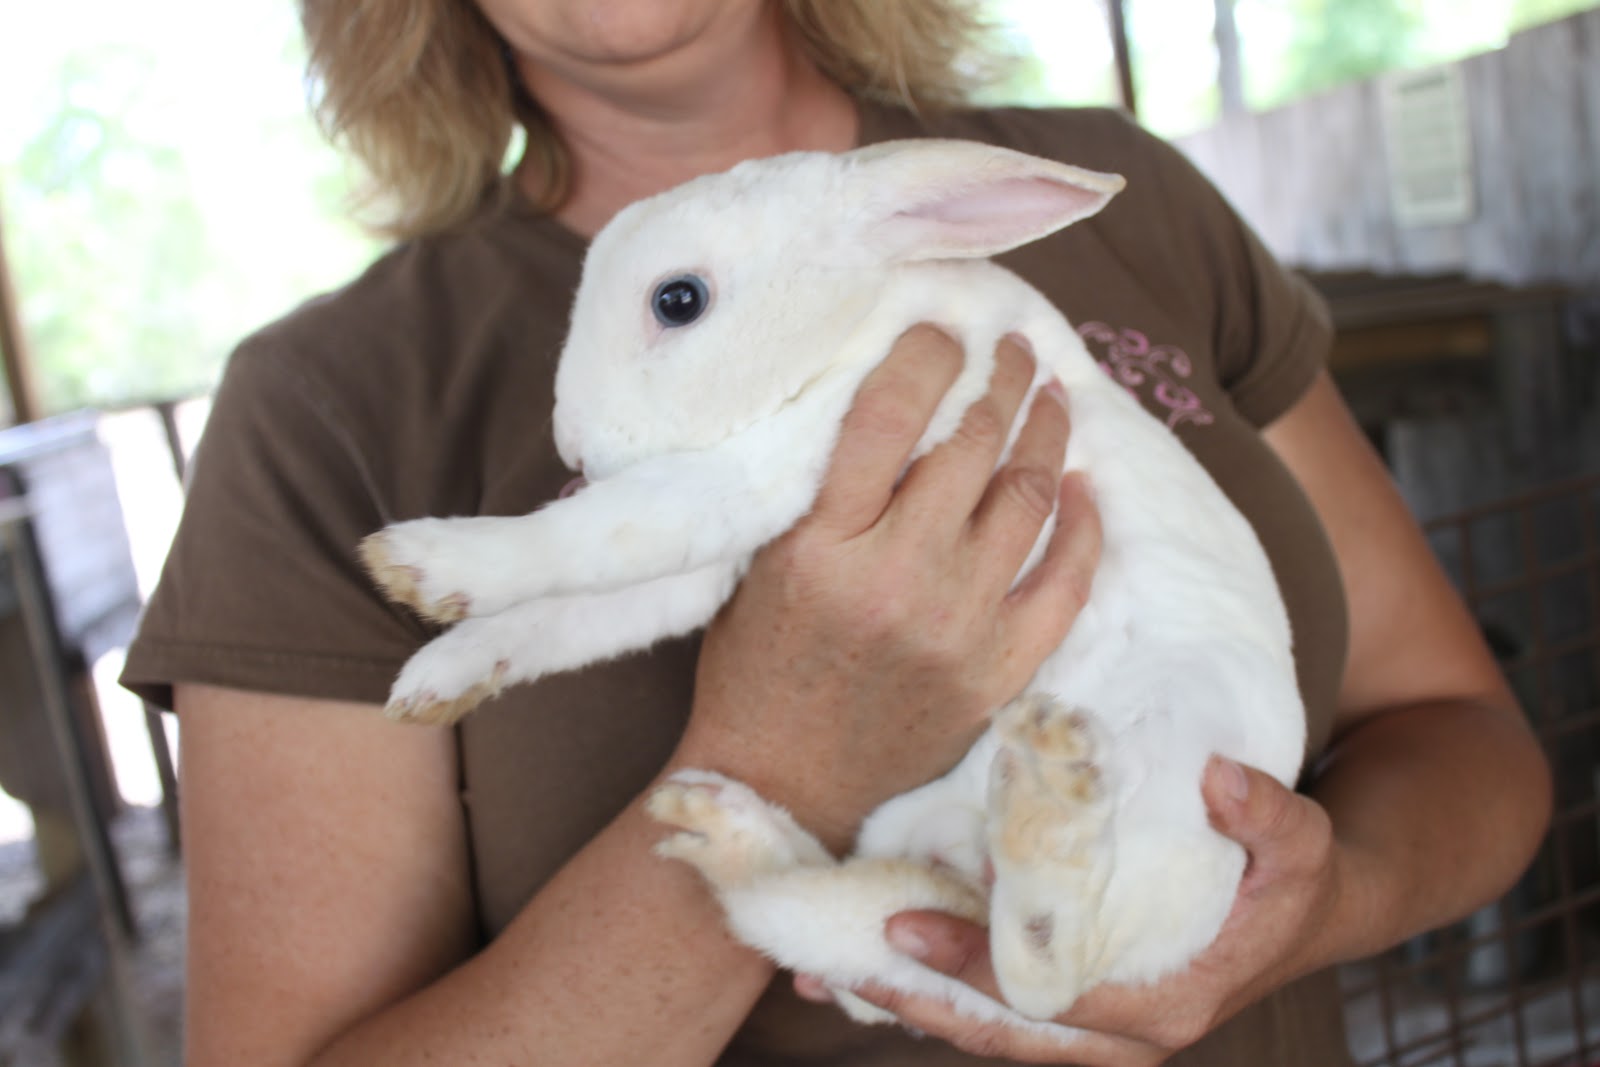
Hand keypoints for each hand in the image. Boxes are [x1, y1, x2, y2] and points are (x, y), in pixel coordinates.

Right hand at [675, 326, 1101, 850]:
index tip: (943, 329)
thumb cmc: (757, 667)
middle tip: (1013, 351)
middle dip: (1001, 381)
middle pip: (972, 446)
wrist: (782, 783)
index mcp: (822, 546)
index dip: (927, 354)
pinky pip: (1065, 582)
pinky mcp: (999, 671)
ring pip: (1027, 498)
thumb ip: (815, 492)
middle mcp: (897, 578)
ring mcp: (958, 627)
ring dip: (1046, 434)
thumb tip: (887, 404)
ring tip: (1052, 397)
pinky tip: (1083, 486)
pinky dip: (1082, 526)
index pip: (889, 416)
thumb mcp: (760, 564)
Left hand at [803, 758, 1345, 1062]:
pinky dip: (932, 992)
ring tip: (821, 975)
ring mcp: (1091, 1028)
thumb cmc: (1292, 881)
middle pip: (998, 1036)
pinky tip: (870, 963)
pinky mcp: (1071, 1003)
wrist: (1300, 917)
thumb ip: (1268, 814)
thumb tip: (1222, 780)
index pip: (1046, 997)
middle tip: (834, 964)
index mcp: (1163, 1004)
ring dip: (907, 1004)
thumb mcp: (1301, 844)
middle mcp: (1118, 1033)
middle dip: (914, 1002)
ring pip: (986, 1032)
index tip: (906, 926)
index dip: (973, 968)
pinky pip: (994, 1011)